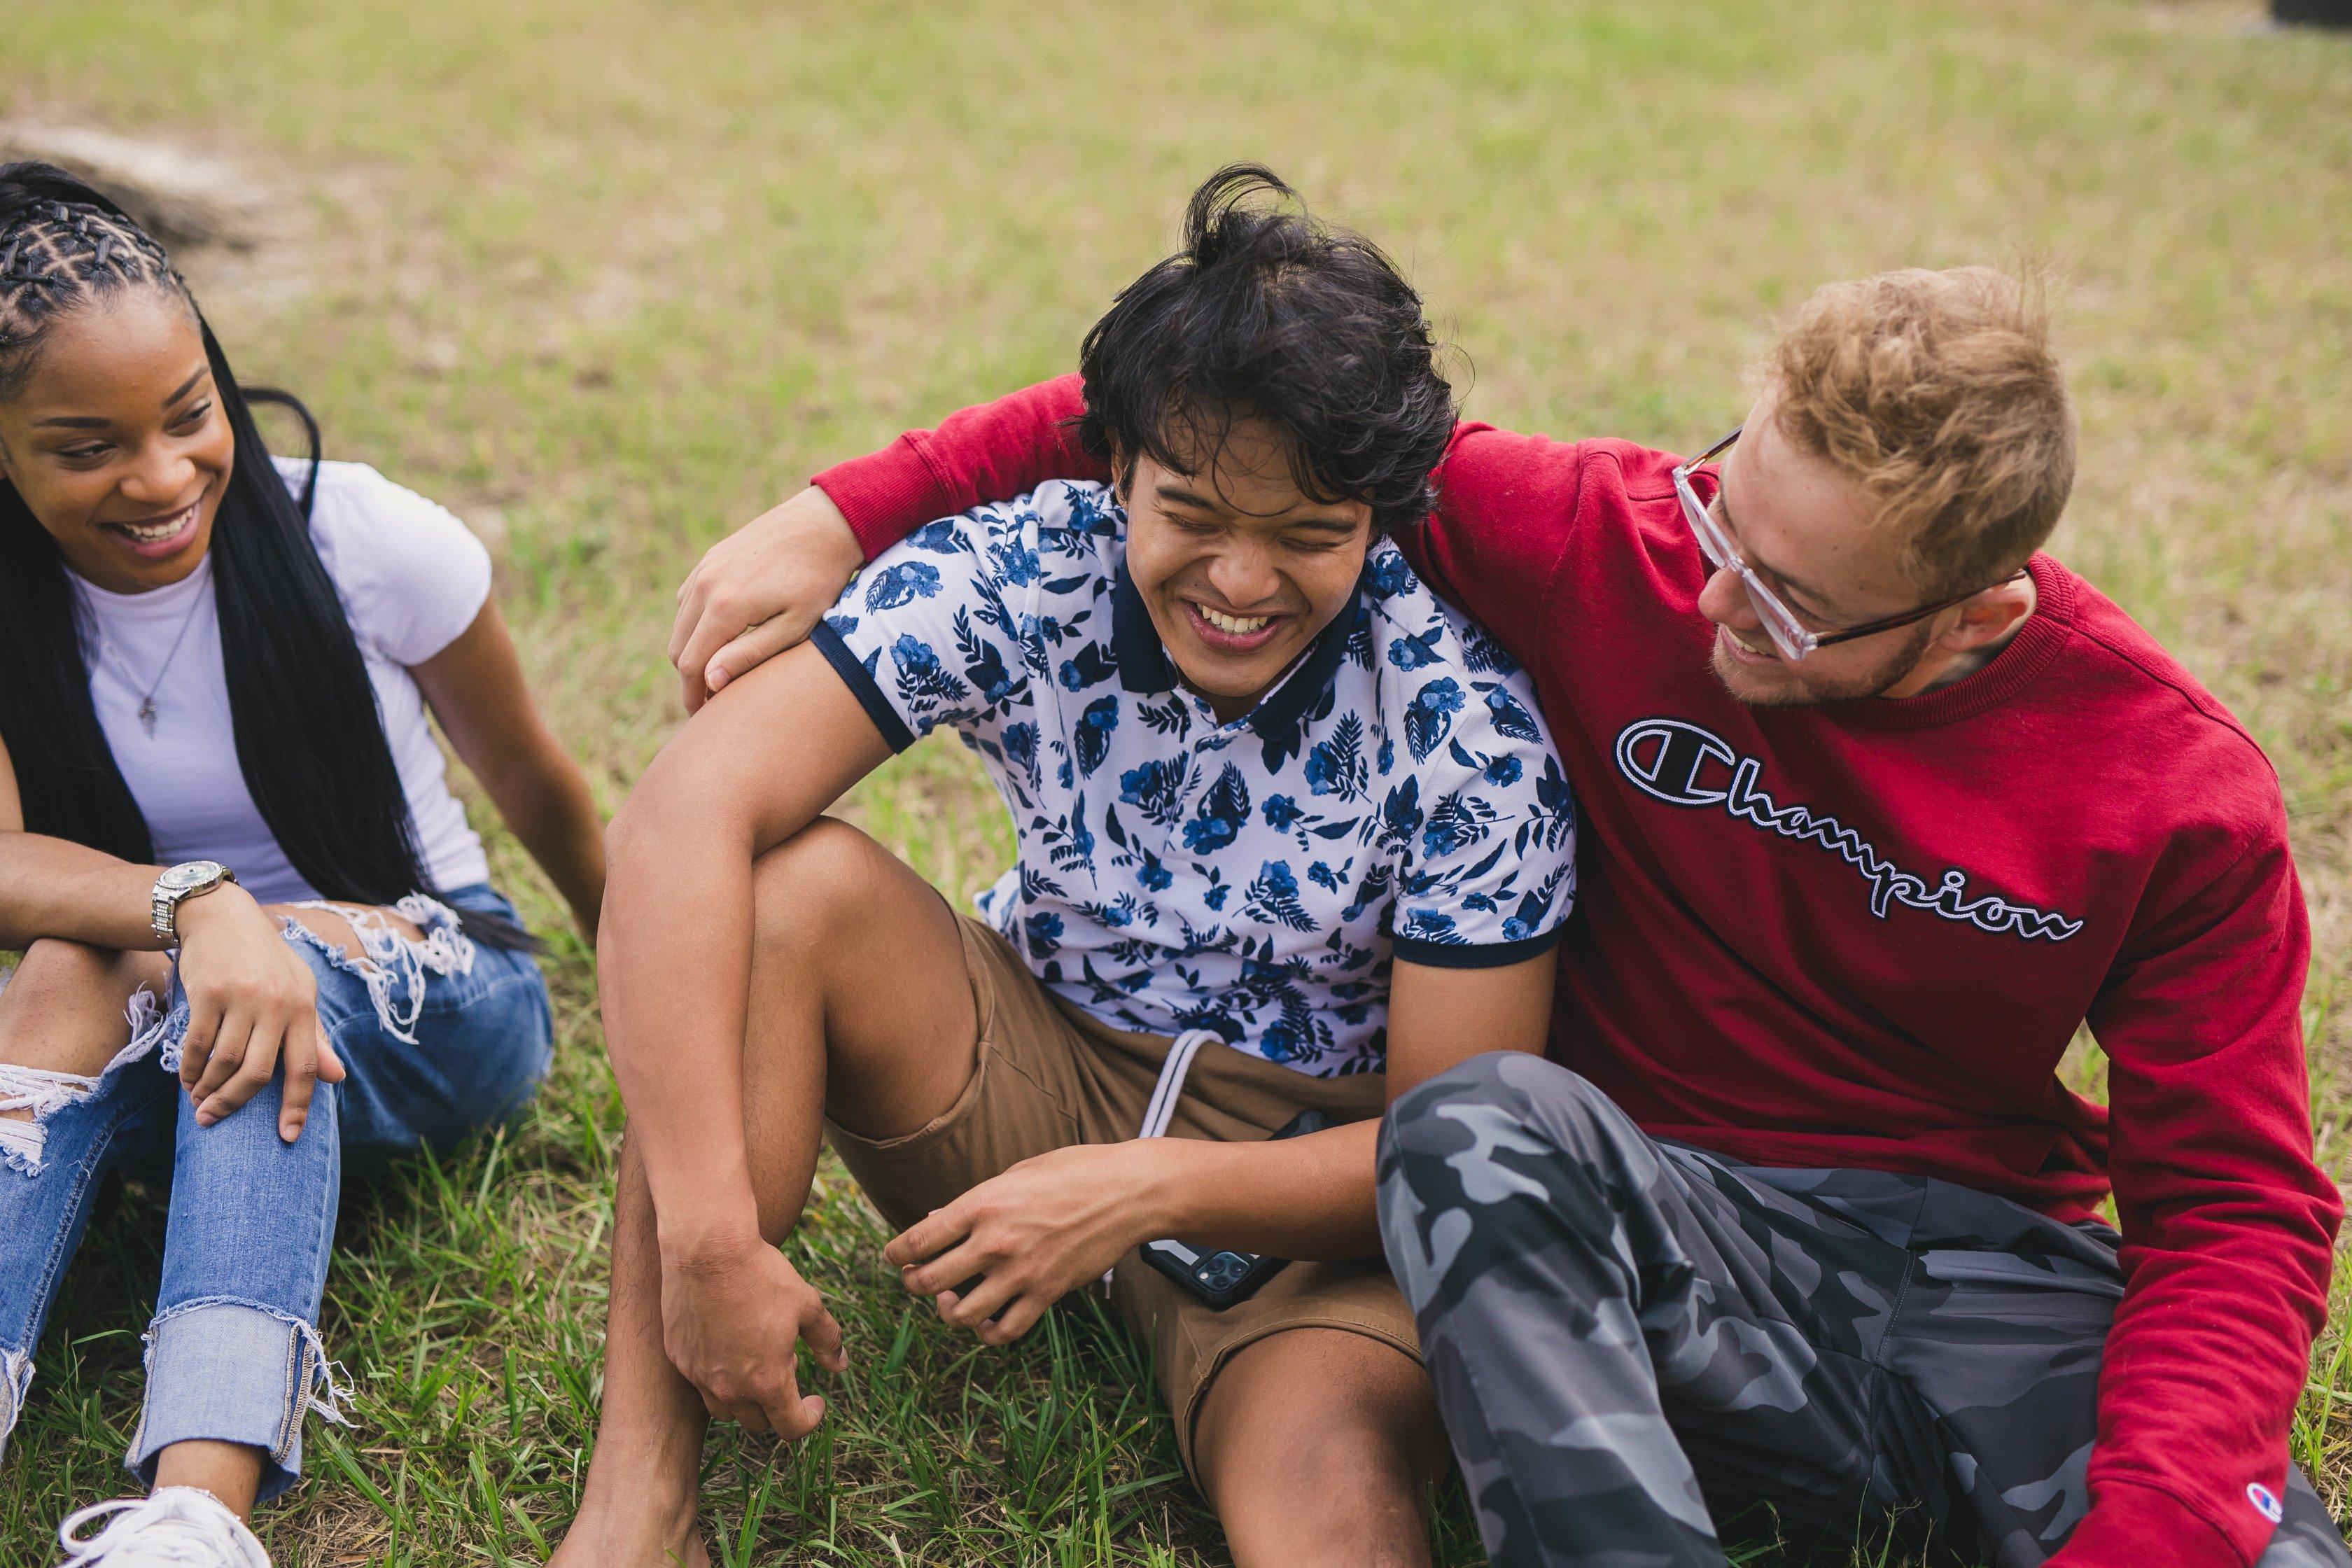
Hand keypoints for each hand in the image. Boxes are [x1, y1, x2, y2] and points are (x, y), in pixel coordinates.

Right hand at [172, 887, 345, 1139]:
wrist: (223, 918)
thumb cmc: (267, 962)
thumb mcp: (299, 992)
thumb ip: (314, 1037)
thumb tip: (337, 1078)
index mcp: (304, 1008)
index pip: (306, 1067)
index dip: (298, 1106)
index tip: (288, 1137)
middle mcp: (277, 1005)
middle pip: (257, 1074)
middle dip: (233, 1105)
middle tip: (212, 1122)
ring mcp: (242, 998)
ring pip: (224, 1063)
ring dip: (207, 1091)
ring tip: (198, 1103)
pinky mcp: (209, 993)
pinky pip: (197, 1044)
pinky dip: (189, 1069)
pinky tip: (186, 1080)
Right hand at [660, 1233, 845, 1437]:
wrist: (707, 1249)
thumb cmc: (761, 1275)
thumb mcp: (807, 1305)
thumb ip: (827, 1341)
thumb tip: (840, 1366)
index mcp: (767, 1381)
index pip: (790, 1427)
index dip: (809, 1419)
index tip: (815, 1401)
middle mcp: (730, 1388)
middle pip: (757, 1423)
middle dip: (777, 1406)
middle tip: (786, 1365)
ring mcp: (699, 1375)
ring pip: (725, 1409)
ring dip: (745, 1398)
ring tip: (757, 1359)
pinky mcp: (679, 1357)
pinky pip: (700, 1383)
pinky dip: (718, 1376)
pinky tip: (728, 1344)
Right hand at [669, 486, 862, 713]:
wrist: (826, 522)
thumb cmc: (821, 579)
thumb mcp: (795, 625)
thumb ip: (751, 654)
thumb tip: (710, 682)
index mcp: (724, 607)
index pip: (690, 666)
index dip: (693, 697)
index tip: (704, 719)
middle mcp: (705, 585)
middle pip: (678, 647)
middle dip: (689, 679)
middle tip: (712, 703)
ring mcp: (704, 568)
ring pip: (679, 624)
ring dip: (691, 651)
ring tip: (717, 672)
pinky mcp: (711, 558)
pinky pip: (687, 600)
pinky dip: (694, 623)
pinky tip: (720, 636)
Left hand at [883, 1141, 1178, 1344]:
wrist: (1127, 1192)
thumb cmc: (1073, 1172)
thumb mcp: (1016, 1174)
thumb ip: (974, 1203)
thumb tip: (934, 1222)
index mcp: (981, 1204)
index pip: (917, 1240)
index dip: (894, 1253)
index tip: (894, 1257)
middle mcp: (995, 1241)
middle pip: (928, 1280)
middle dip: (913, 1282)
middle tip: (918, 1277)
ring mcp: (1021, 1271)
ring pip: (960, 1313)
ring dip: (947, 1310)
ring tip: (952, 1298)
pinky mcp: (1047, 1293)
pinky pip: (1003, 1331)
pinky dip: (987, 1332)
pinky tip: (986, 1319)